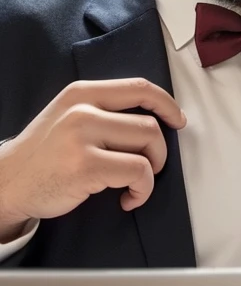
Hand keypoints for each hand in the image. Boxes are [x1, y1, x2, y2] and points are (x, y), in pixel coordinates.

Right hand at [0, 78, 185, 240]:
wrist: (6, 184)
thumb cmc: (43, 155)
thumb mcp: (68, 115)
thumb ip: (103, 110)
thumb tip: (153, 117)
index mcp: (82, 93)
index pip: (139, 87)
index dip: (167, 104)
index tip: (178, 119)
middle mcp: (83, 109)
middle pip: (150, 123)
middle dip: (158, 151)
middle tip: (148, 167)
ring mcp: (82, 136)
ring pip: (148, 145)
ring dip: (152, 170)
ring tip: (135, 184)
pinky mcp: (85, 166)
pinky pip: (138, 172)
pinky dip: (142, 190)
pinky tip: (127, 198)